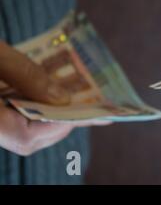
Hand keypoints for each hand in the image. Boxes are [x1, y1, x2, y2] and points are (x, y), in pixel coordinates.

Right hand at [0, 41, 109, 155]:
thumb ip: (25, 75)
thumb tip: (62, 98)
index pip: (25, 136)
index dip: (59, 126)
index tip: (90, 113)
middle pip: (27, 136)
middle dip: (62, 121)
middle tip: (95, 108)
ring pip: (22, 124)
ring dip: (53, 112)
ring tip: (82, 99)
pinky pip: (15, 111)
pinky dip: (36, 102)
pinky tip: (53, 88)